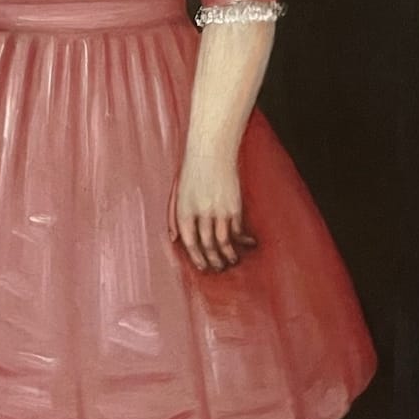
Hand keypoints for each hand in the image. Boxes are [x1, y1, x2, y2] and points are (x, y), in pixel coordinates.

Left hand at [169, 157, 257, 272]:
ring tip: (233, 261)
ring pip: (224, 241)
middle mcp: (200, 212)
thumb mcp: (176, 192)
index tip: (203, 267)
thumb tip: (174, 239)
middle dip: (214, 261)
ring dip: (229, 255)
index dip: (196, 258)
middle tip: (219, 268)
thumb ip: (172, 216)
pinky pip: (238, 229)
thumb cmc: (192, 171)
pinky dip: (242, 240)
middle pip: (207, 245)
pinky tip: (247, 244)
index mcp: (184, 209)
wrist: (211, 150)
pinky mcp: (234, 205)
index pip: (189, 242)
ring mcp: (218, 209)